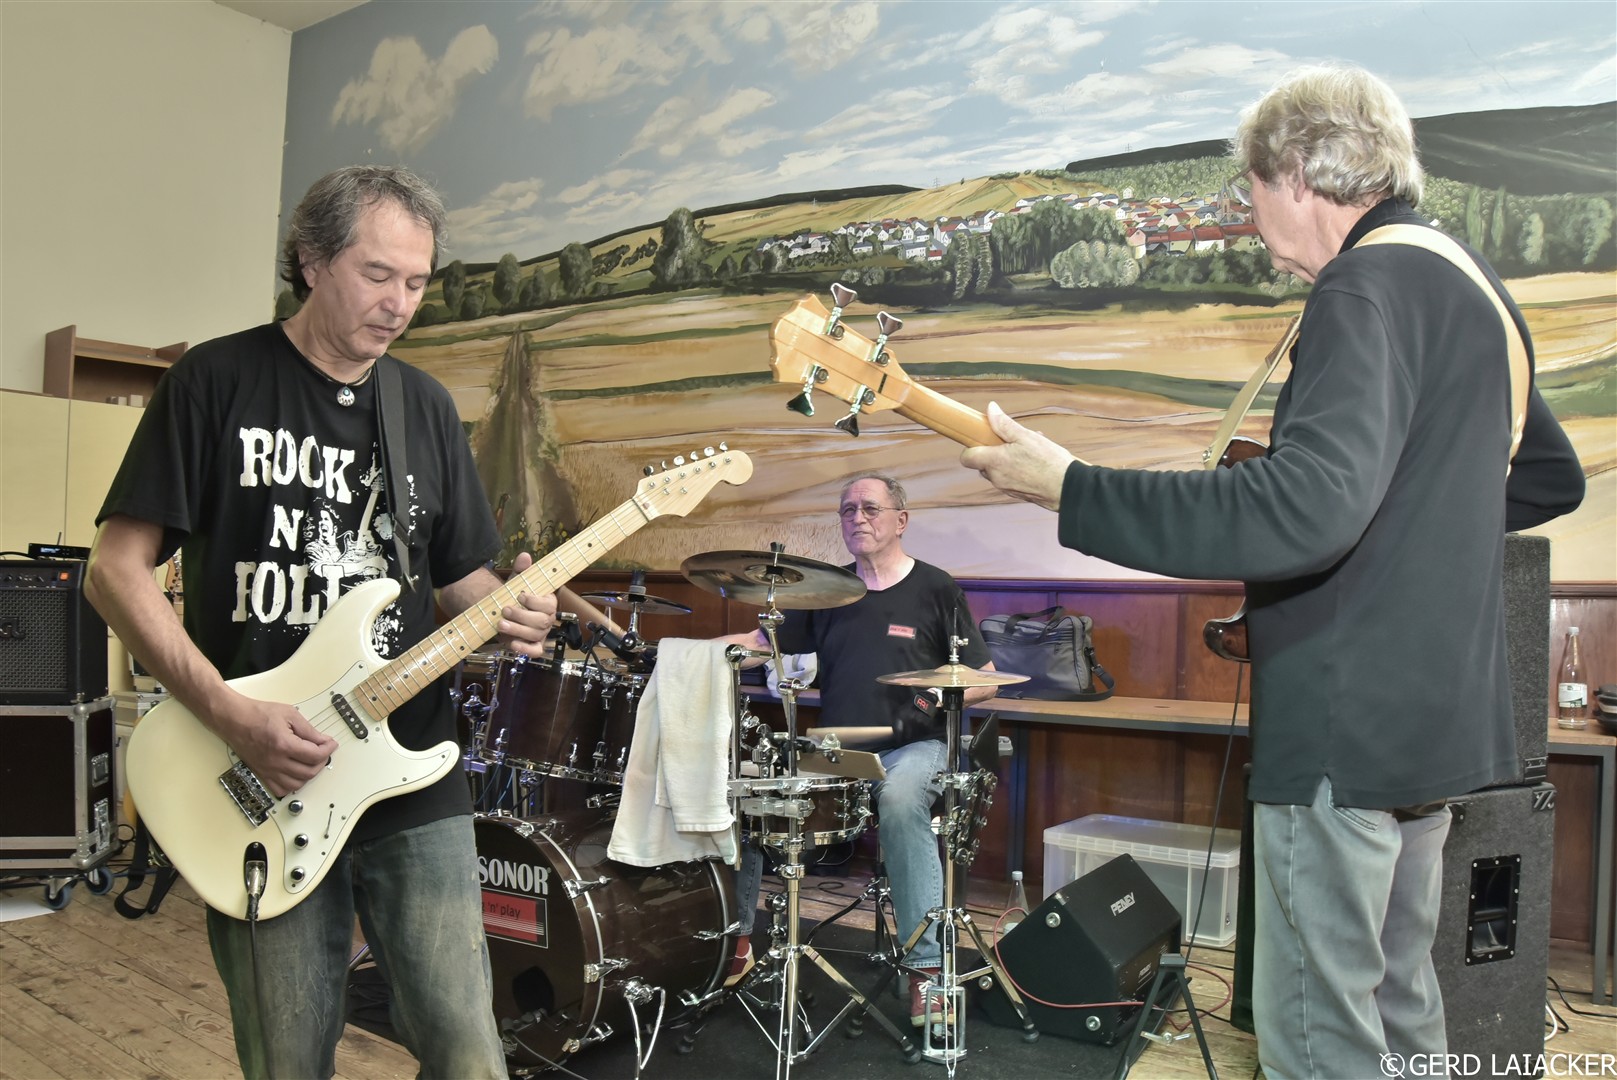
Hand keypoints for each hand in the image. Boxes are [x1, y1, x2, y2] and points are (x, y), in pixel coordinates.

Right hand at [217, 693, 339, 798]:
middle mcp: (275, 761)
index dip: (328, 749)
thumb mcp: (289, 714)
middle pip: (309, 772)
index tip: (331, 744)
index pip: (315, 755)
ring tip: (311, 762)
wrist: (234, 719)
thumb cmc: (258, 714)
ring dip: (309, 775)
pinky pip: (280, 790)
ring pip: (297, 784)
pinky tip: (296, 774)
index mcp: (284, 744)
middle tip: (324, 751)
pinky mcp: (261, 773)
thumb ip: (309, 730)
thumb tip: (324, 740)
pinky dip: (292, 785)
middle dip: (322, 762)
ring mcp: (268, 770)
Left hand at [497, 551, 558, 656]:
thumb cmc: (514, 595)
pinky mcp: (532, 646)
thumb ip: (521, 569)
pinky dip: (525, 649)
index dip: (535, 602)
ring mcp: (540, 634)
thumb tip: (525, 556)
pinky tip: (512, 644)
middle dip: (522, 616)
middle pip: (542, 622)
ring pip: (535, 635)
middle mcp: (547, 620)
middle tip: (505, 609)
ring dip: (517, 630)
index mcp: (548, 603)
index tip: (520, 595)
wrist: (503, 610)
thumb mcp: (517, 581)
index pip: (549, 605)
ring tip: (500, 624)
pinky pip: (535, 652)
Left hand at [959, 402, 1075, 510]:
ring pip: (999, 470)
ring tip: (1030, 448)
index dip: (972, 446)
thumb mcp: (1026, 436)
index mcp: (994, 462)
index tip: (983, 438)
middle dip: (995, 450)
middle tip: (1014, 440)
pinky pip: (1010, 478)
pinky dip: (1017, 469)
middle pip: (983, 463)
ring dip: (1008, 459)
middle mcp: (996, 478)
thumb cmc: (1048, 462)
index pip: (967, 457)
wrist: (1068, 489)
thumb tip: (990, 409)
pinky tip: (1034, 461)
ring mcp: (1006, 488)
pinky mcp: (1017, 494)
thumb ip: (1004, 424)